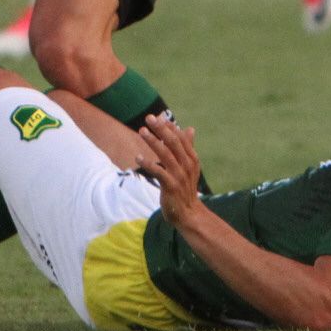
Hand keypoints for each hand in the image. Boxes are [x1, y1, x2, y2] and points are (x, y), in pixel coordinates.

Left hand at [136, 113, 206, 228]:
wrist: (188, 214)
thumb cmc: (186, 188)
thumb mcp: (189, 167)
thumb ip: (188, 147)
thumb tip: (190, 128)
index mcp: (192, 159)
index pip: (181, 138)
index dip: (170, 127)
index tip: (159, 117)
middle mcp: (187, 165)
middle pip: (173, 143)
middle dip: (161, 129)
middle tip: (149, 118)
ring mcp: (179, 176)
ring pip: (165, 154)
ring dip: (152, 141)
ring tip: (142, 131)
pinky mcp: (171, 186)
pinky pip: (158, 172)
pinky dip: (148, 163)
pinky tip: (138, 157)